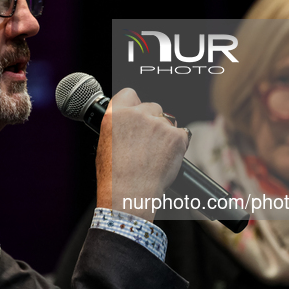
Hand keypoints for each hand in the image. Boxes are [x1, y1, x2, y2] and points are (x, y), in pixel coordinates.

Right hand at [96, 88, 188, 221]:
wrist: (129, 195)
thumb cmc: (114, 177)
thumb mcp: (105, 144)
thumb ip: (118, 126)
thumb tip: (129, 124)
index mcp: (115, 114)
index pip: (130, 94)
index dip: (135, 105)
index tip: (137, 114)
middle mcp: (137, 114)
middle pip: (153, 107)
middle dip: (153, 122)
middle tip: (148, 144)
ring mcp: (159, 124)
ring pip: (168, 122)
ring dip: (166, 135)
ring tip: (156, 156)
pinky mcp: (177, 136)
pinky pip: (182, 135)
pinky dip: (178, 146)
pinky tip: (167, 159)